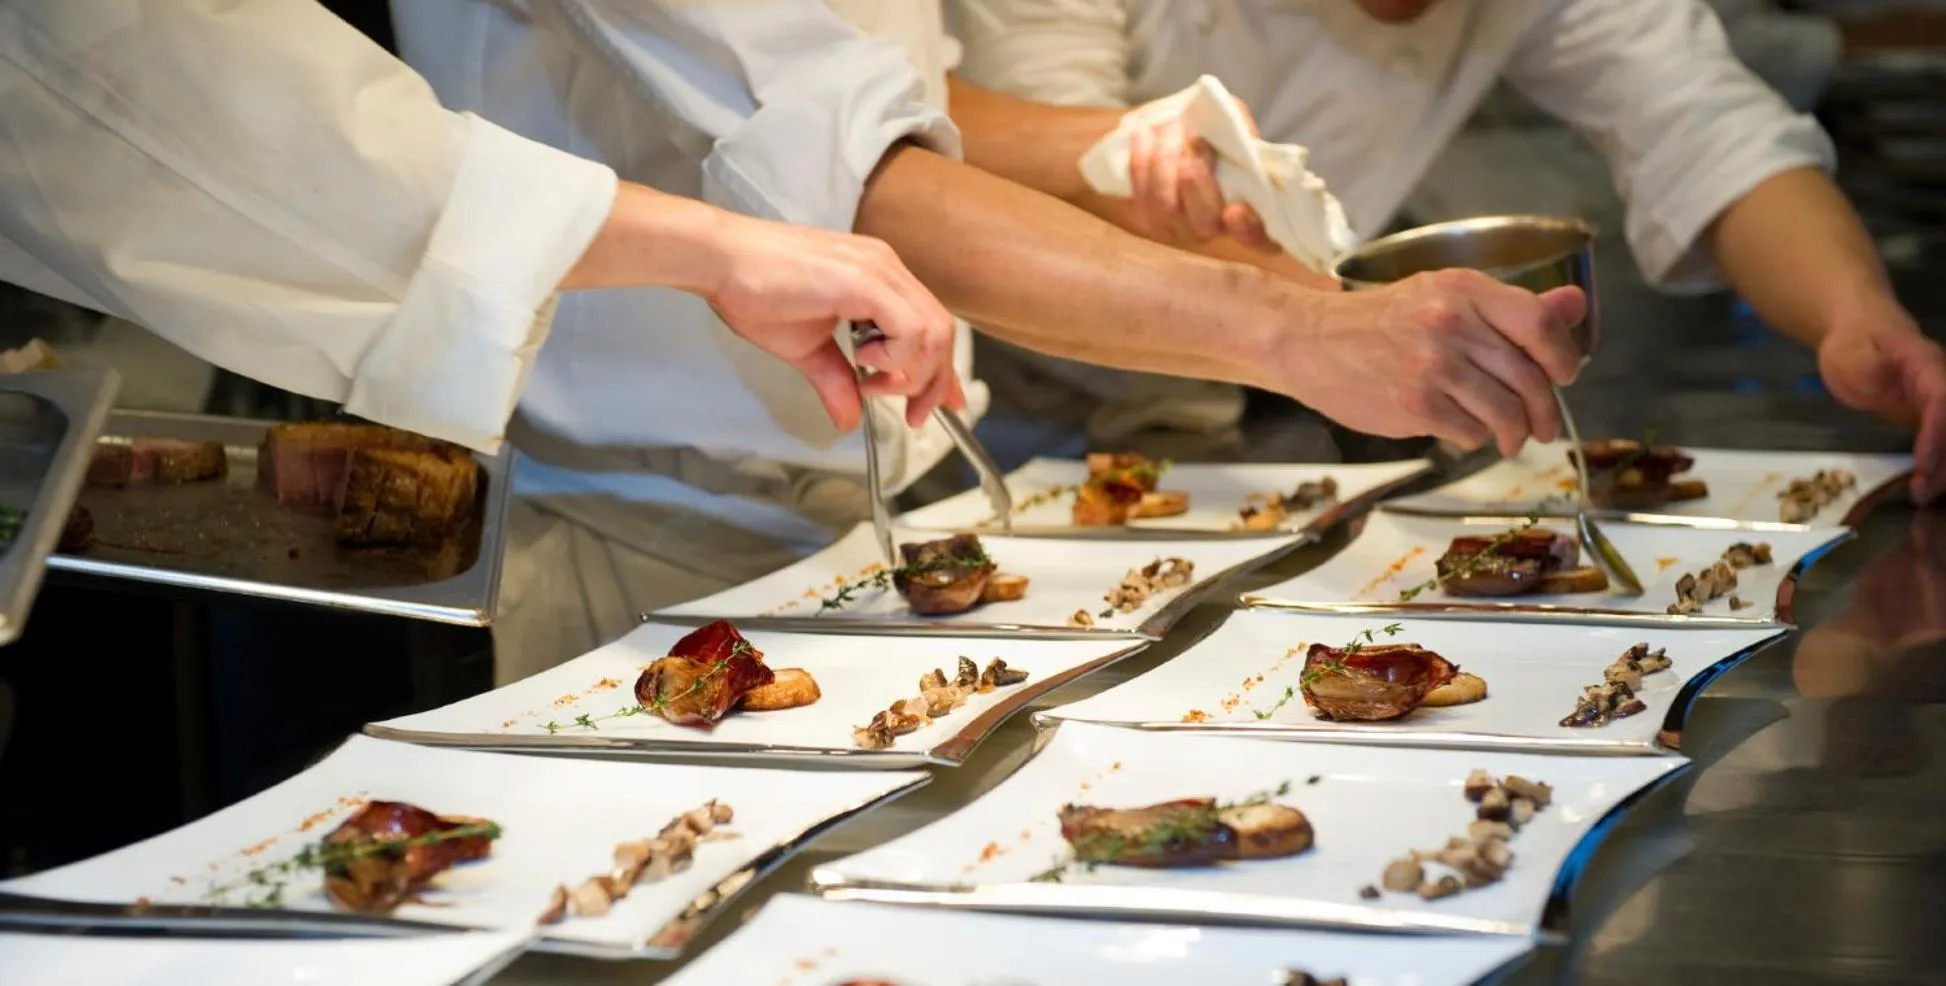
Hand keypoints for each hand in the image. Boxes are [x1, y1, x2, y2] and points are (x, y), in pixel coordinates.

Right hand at [703, 213, 962, 430]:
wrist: (720, 259)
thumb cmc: (753, 291)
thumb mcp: (805, 349)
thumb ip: (835, 381)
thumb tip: (848, 420)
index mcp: (879, 278)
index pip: (931, 325)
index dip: (942, 371)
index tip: (939, 404)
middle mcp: (887, 268)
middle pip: (942, 331)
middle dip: (933, 382)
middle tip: (911, 413)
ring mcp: (878, 269)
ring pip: (934, 330)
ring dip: (912, 372)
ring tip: (871, 383)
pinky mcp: (864, 279)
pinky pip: (910, 328)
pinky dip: (897, 357)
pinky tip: (864, 363)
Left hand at [1124, 100, 1275, 250]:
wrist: (1171, 133)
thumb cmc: (1213, 131)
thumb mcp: (1234, 123)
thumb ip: (1241, 132)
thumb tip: (1235, 140)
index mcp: (1250, 211)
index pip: (1259, 239)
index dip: (1248, 230)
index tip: (1236, 209)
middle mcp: (1215, 227)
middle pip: (1205, 222)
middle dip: (1196, 183)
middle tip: (1197, 144)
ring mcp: (1180, 228)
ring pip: (1167, 208)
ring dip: (1167, 161)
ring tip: (1171, 128)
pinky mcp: (1148, 220)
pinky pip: (1141, 196)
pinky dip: (1141, 162)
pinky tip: (1144, 135)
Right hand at [1268, 269, 1586, 454]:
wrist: (1309, 341)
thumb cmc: (1381, 322)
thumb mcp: (1444, 298)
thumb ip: (1510, 308)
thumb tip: (1577, 305)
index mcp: (1463, 289)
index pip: (1539, 323)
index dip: (1563, 356)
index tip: (1563, 376)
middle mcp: (1452, 323)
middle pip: (1528, 377)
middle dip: (1544, 411)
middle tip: (1543, 426)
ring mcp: (1433, 365)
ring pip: (1506, 412)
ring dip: (1515, 433)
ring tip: (1509, 438)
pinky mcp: (1415, 404)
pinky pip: (1471, 432)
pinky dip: (1474, 438)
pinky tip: (1463, 430)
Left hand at [1817, 309, 1945, 501]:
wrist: (1860, 333)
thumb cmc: (1854, 342)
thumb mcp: (1852, 350)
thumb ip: (1869, 365)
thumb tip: (1883, 374)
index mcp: (1926, 365)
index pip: (1942, 402)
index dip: (1936, 435)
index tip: (1923, 463)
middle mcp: (1943, 384)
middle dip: (1944, 460)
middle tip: (1922, 491)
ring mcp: (1941, 400)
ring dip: (1944, 467)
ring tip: (1921, 495)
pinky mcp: (1933, 415)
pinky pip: (1944, 441)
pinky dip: (1940, 464)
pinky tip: (1927, 485)